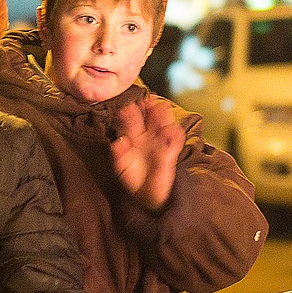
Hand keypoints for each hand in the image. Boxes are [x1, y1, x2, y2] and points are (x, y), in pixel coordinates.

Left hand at [110, 95, 185, 209]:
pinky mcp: (170, 152)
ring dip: (164, 116)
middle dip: (149, 108)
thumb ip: (119, 154)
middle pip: (150, 118)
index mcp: (133, 136)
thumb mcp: (121, 167)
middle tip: (147, 99)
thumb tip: (116, 142)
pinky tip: (172, 129)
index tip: (126, 106)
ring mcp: (160, 143)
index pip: (132, 120)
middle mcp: (147, 136)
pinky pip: (175, 142)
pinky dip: (175, 135)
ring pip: (164, 125)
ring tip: (161, 107)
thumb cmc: (133, 177)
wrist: (147, 193)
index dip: (130, 113)